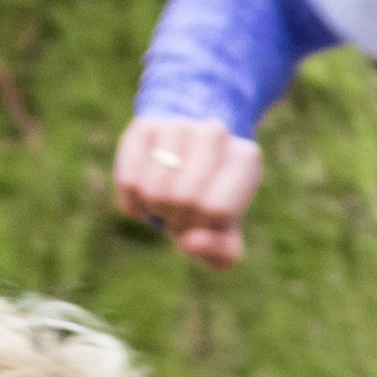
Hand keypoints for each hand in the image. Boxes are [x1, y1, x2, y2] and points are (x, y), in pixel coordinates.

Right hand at [112, 116, 264, 267]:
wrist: (185, 167)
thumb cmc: (210, 206)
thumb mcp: (225, 235)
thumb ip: (220, 252)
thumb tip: (191, 242)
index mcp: (246, 158)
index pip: (215, 209)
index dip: (202, 228)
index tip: (202, 223)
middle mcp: (216, 133)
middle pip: (183, 197)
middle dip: (177, 219)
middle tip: (181, 213)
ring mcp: (179, 125)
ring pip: (154, 188)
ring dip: (153, 209)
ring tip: (165, 202)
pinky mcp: (144, 126)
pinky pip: (129, 180)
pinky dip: (132, 201)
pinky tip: (144, 194)